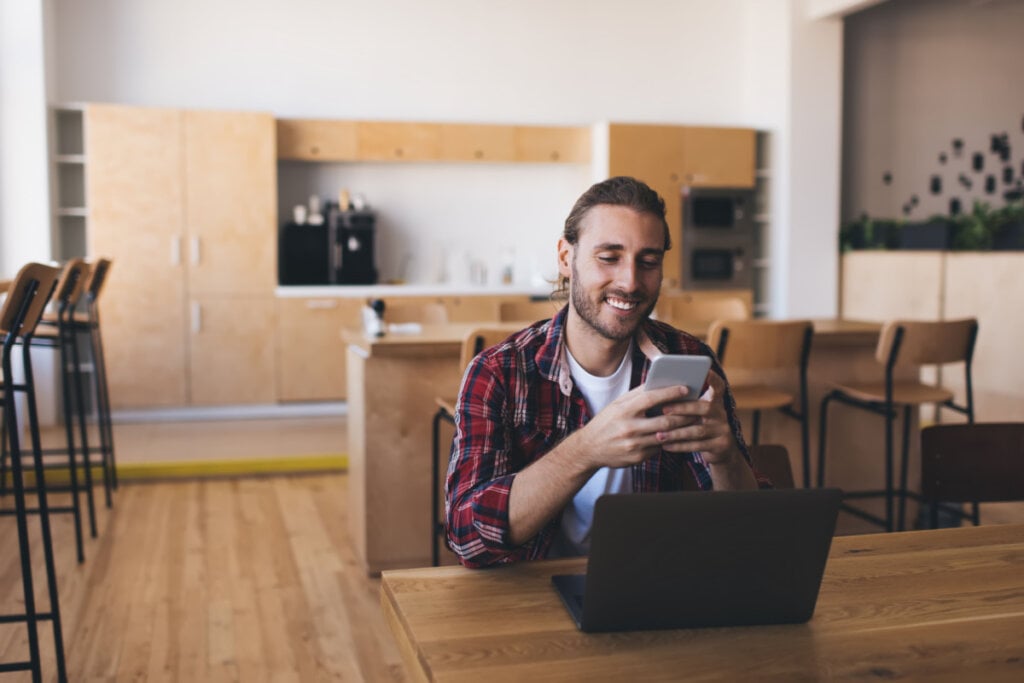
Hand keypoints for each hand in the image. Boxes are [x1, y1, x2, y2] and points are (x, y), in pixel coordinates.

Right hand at [571, 384, 698, 469]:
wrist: (589, 449)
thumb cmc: (606, 422)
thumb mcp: (616, 405)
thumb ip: (636, 395)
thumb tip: (658, 383)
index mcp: (623, 410)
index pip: (651, 398)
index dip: (670, 393)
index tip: (685, 388)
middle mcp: (629, 427)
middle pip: (664, 421)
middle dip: (684, 415)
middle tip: (697, 409)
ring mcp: (633, 444)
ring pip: (665, 436)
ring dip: (681, 429)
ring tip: (692, 422)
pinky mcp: (637, 457)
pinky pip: (658, 448)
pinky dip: (667, 441)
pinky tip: (675, 436)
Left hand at [652, 370, 741, 464]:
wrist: (720, 450)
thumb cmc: (699, 424)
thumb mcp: (696, 412)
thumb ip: (685, 402)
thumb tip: (659, 392)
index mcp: (715, 401)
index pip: (718, 386)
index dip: (713, 379)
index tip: (705, 371)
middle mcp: (721, 414)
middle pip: (704, 408)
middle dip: (682, 408)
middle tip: (663, 409)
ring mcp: (722, 430)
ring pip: (698, 430)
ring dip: (676, 432)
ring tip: (659, 434)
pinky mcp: (720, 446)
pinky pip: (697, 446)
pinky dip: (679, 446)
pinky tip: (665, 445)